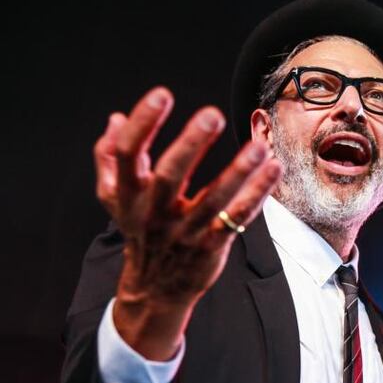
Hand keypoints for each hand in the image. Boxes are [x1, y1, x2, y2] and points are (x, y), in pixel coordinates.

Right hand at [93, 86, 281, 358]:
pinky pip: (237, 218)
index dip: (142, 123)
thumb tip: (116, 118)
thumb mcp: (115, 198)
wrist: (155, 288)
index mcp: (129, 195)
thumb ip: (109, 158)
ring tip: (259, 146)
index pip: (127, 153)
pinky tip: (272, 171)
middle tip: (212, 114)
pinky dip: (255, 195)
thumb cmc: (141, 232)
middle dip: (190, 144)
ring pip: (212, 200)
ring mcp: (184, 232)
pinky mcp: (211, 247)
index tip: (162, 94)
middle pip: (169, 175)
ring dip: (237, 172)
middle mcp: (154, 213)